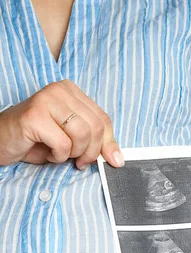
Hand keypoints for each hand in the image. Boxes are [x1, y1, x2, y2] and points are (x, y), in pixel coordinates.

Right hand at [0, 79, 123, 169]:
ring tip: (60, 153)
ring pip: (82, 135)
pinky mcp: (35, 116)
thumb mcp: (71, 139)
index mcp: (71, 91)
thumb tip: (117, 158)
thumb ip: (94, 142)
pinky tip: (48, 152)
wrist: (1, 141)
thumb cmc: (36, 140)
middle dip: (90, 152)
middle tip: (78, 161)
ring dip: (73, 153)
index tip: (111, 161)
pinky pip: (62, 144)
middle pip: (96, 127)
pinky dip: (58, 156)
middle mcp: (59, 90)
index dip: (108, 143)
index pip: (103, 119)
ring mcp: (46, 100)